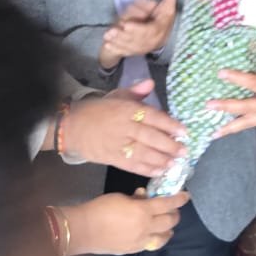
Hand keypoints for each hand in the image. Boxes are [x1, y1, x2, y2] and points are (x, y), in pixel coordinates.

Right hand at [63, 82, 187, 175]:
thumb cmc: (97, 110)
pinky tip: (159, 172)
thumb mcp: (115, 96)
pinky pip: (131, 165)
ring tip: (175, 164)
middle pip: (150, 137)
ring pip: (143, 153)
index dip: (169, 124)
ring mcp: (117, 144)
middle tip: (184, 152)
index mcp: (126, 109)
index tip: (184, 131)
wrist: (71, 127)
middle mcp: (124, 127)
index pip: (152, 116)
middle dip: (169, 145)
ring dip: (161, 160)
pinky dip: (146, 170)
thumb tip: (151, 84)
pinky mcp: (111, 158)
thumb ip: (135, 91)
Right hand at [63, 189, 189, 255]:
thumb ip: (136, 198)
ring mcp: (141, 241)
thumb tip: (144, 196)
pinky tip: (153, 235)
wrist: (84, 230)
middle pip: (170, 221)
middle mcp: (147, 227)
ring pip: (164, 236)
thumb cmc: (100, 208)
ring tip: (167, 225)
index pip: (168, 204)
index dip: (179, 199)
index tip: (186, 195)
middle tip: (174, 209)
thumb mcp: (120, 197)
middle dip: (175, 214)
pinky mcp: (134, 249)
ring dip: (168, 229)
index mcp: (143, 211)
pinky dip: (157, 238)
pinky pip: (152, 244)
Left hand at [98, 0, 179, 66]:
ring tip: (108, 36)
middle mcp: (151, 42)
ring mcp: (141, 48)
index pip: (149, 31)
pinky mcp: (132, 51)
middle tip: (111, 31)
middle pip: (137, 40)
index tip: (125, 25)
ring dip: (117, 42)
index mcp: (159, 30)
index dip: (137, 29)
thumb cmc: (161, 19)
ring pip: (129, 46)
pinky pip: (123, 51)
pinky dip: (115, 49)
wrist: (156, 38)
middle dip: (124, 36)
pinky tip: (106, 45)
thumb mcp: (166, 8)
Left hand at [208, 45, 255, 137]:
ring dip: (230, 127)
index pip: (253, 83)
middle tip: (208, 105)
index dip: (236, 78)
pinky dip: (243, 127)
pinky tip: (232, 129)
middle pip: (245, 108)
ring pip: (249, 122)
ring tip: (214, 132)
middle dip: (226, 107)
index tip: (221, 73)